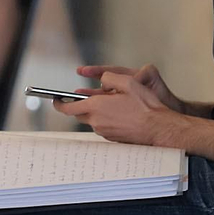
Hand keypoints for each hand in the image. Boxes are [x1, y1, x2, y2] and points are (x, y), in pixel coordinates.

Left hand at [53, 71, 180, 145]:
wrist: (157, 128)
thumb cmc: (145, 106)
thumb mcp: (128, 82)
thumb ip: (110, 77)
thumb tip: (103, 78)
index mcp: (96, 107)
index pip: (68, 108)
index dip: (59, 103)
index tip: (56, 99)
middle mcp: (96, 121)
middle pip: (79, 113)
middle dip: (80, 105)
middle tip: (87, 97)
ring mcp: (103, 131)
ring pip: (92, 119)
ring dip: (97, 112)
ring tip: (113, 104)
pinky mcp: (111, 138)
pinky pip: (103, 126)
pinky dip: (106, 119)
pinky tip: (120, 114)